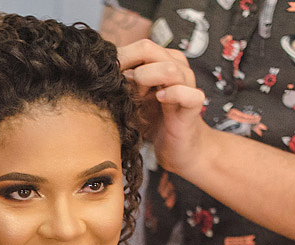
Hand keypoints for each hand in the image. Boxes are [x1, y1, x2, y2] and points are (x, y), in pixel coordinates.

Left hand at [117, 39, 211, 177]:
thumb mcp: (131, 99)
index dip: (120, 58)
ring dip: (146, 79)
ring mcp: (188, 85)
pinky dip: (172, 94)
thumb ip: (121, 84)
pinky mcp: (195, 105)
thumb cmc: (153, 121)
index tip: (105, 75)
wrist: (177, 147)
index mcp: (162, 62)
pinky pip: (188, 93)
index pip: (141, 47)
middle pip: (151, 50)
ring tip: (137, 95)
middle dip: (128, 66)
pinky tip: (159, 100)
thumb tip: (100, 72)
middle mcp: (177, 68)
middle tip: (117, 85)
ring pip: (170, 68)